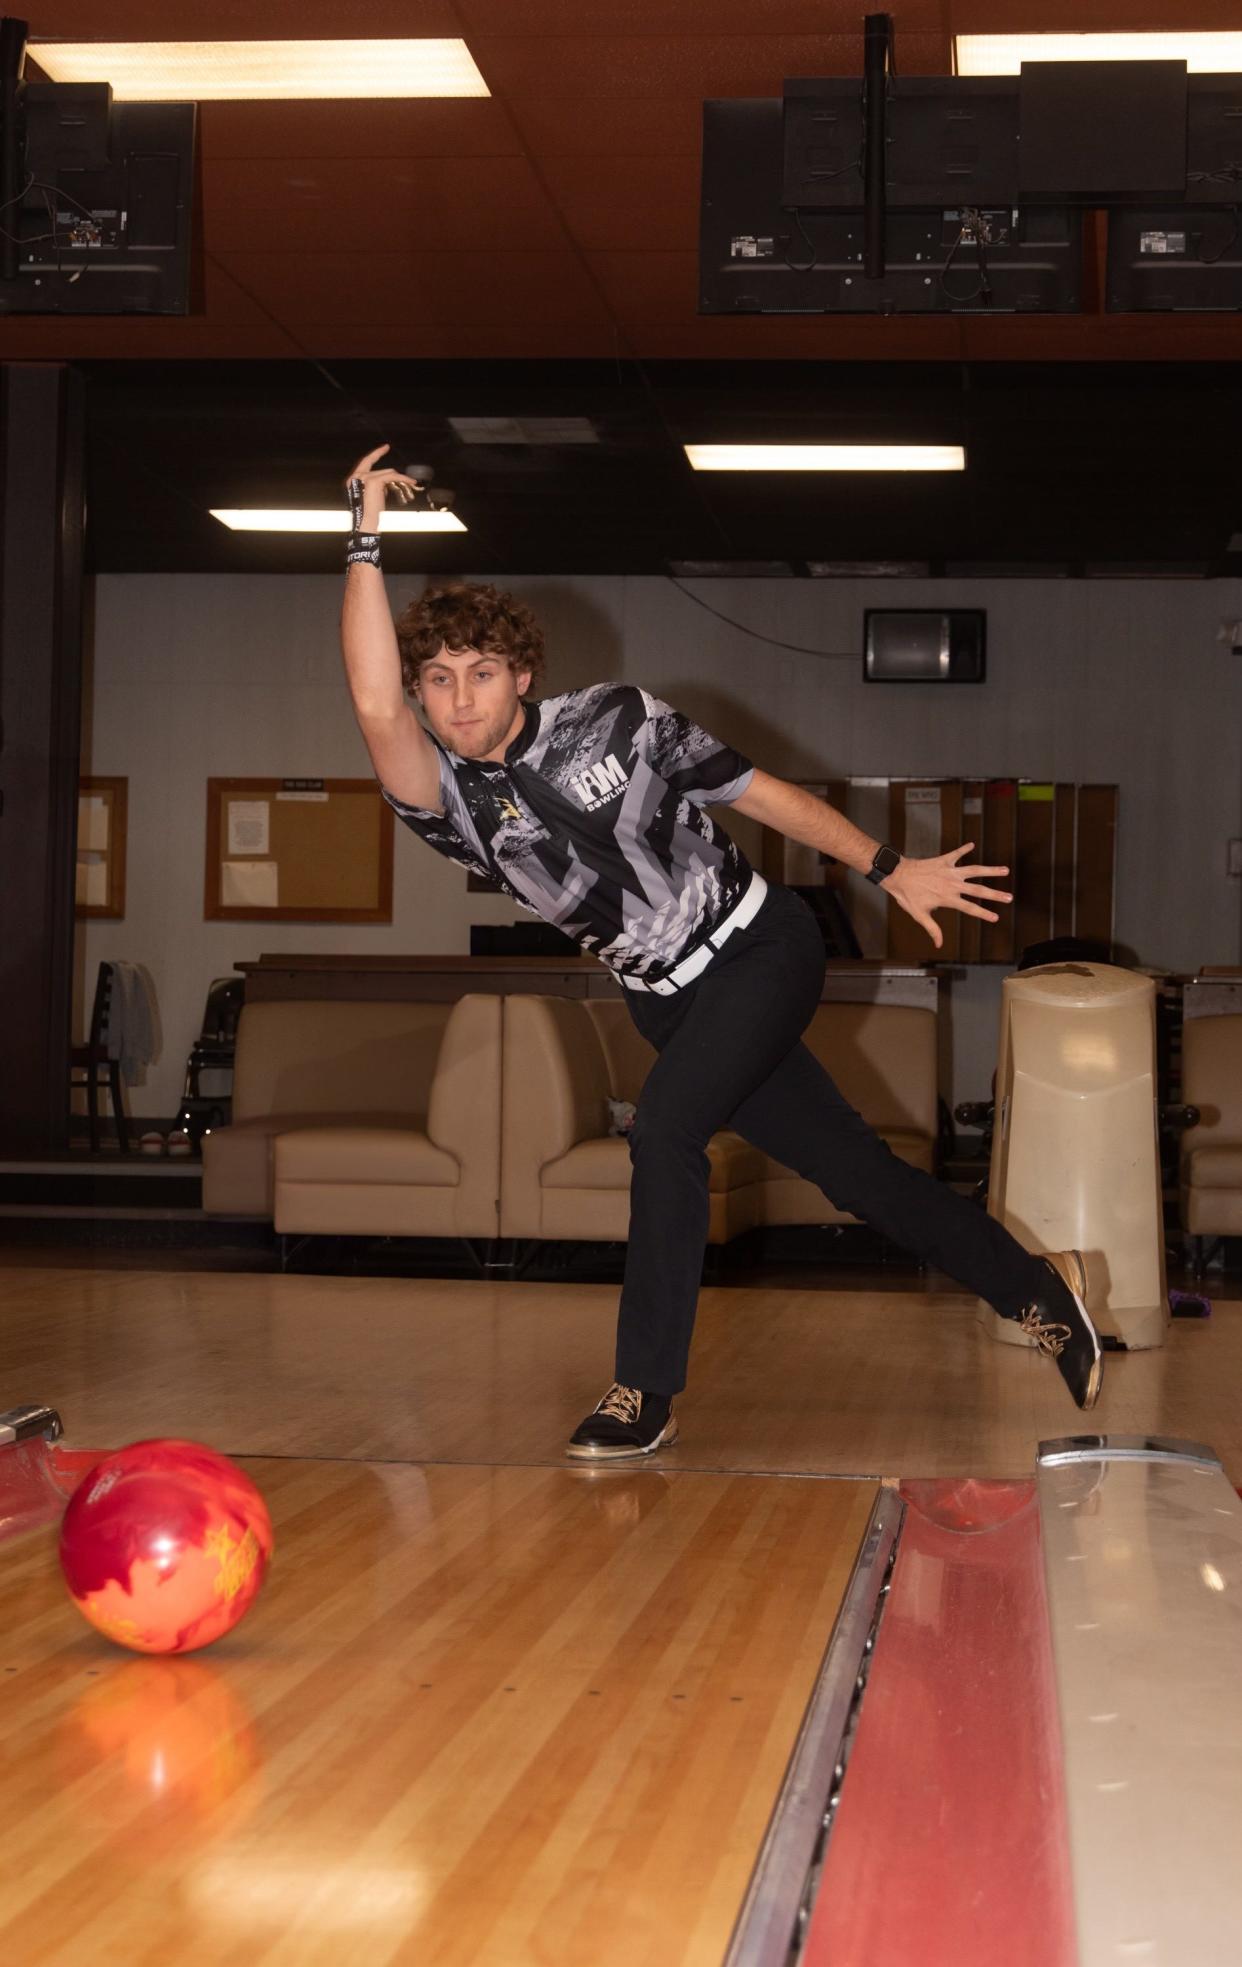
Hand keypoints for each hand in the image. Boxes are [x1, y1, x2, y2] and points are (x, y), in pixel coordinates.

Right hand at [344, 444, 421, 532]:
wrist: (365, 526)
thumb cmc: (368, 517)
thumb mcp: (371, 498)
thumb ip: (377, 487)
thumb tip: (388, 483)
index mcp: (353, 481)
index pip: (366, 462)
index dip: (376, 454)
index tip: (385, 447)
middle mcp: (356, 477)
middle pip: (382, 470)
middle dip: (396, 478)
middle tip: (409, 482)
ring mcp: (364, 478)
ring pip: (389, 473)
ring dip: (401, 480)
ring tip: (410, 485)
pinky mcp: (373, 481)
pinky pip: (392, 476)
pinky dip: (402, 479)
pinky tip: (410, 482)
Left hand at [881, 844, 1011, 951]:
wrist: (897, 875)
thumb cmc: (907, 896)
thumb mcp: (919, 915)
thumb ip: (932, 929)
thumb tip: (939, 944)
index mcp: (948, 898)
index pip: (970, 908)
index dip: (984, 913)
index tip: (996, 917)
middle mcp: (952, 884)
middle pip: (978, 890)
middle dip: (995, 894)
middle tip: (1009, 897)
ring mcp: (949, 871)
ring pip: (974, 870)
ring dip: (990, 870)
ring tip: (1005, 870)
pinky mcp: (943, 860)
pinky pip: (956, 853)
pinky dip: (964, 849)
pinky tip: (972, 844)